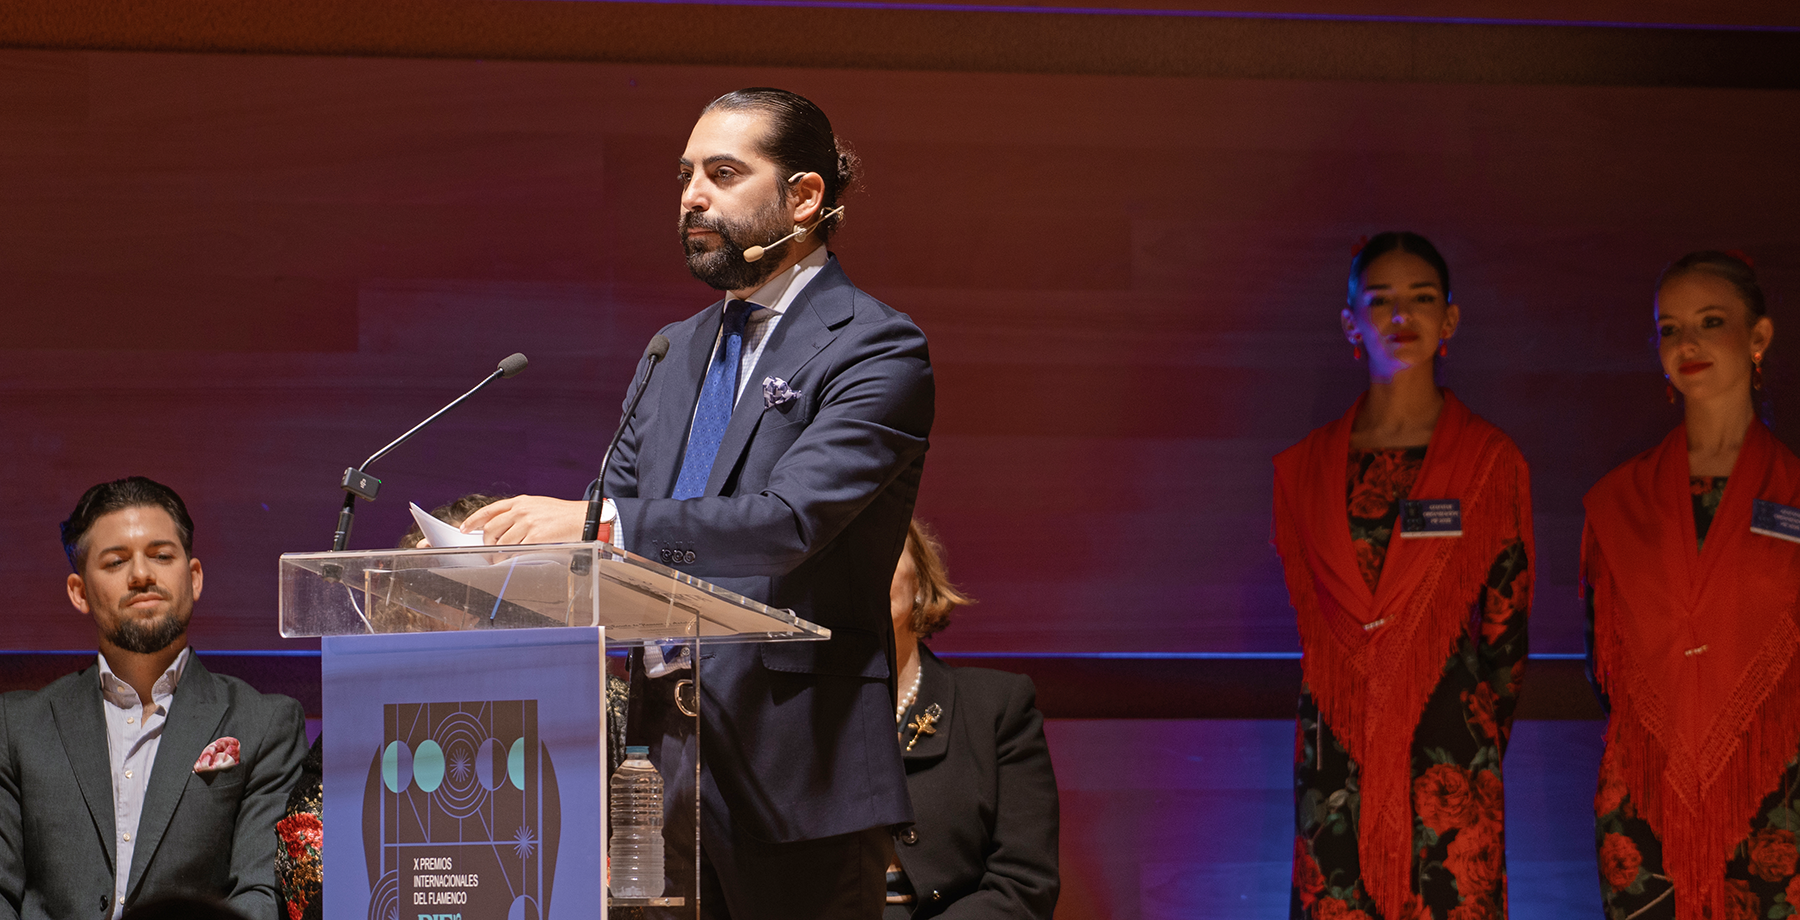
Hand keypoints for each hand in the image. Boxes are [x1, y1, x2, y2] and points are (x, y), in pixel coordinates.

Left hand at [459, 496, 607, 545]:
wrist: (584, 518)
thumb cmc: (562, 515)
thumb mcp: (538, 506)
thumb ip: (519, 513)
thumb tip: (503, 528)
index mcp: (520, 502)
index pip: (489, 510)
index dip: (473, 520)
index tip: (464, 529)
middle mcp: (521, 511)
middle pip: (491, 529)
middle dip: (487, 542)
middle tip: (491, 550)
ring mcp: (528, 524)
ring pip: (501, 542)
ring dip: (498, 554)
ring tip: (502, 559)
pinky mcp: (536, 537)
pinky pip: (515, 551)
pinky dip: (510, 558)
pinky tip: (512, 560)